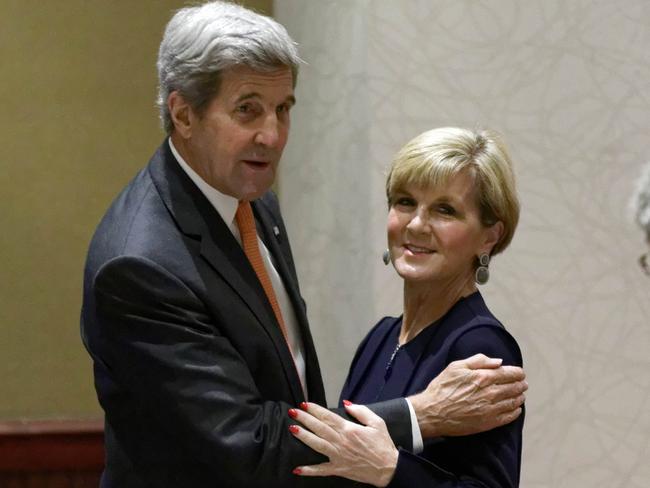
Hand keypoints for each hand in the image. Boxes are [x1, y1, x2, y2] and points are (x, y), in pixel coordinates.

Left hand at [289, 401, 398, 486]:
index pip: (328, 416)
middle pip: (319, 428)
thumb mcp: (377, 422)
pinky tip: (298, 469)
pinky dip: (309, 470)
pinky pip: (321, 470)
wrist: (389, 468)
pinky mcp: (339, 469)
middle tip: (293, 412)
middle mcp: (341, 442)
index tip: (305, 404)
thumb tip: (346, 404)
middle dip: (305, 419)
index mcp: (349, 429)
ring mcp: (339, 456)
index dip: (315, 409)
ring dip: (304, 437)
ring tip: (292, 429)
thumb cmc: (383, 445)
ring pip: (317, 445)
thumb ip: (361, 411)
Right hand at [410, 353, 526, 437]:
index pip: (509, 374)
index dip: (517, 373)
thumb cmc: (442, 387)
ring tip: (521, 395)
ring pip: (513, 402)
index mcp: (483, 377)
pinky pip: (508, 417)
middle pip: (514, 387)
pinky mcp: (488, 423)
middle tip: (523, 384)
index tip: (520, 373)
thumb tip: (498, 362)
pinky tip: (516, 409)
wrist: (432, 412)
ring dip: (519, 397)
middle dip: (520, 384)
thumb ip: (478, 361)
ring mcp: (490, 409)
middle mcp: (490, 393)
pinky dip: (515, 412)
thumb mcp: (456, 367)